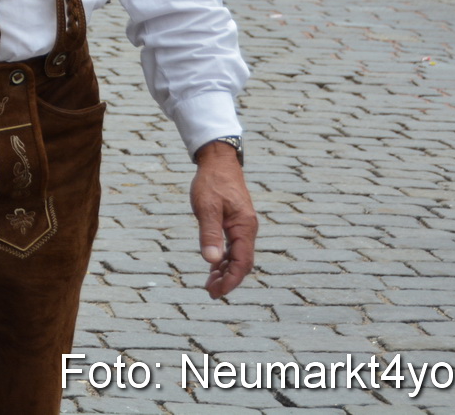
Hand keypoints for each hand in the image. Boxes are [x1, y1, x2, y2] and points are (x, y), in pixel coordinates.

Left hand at [190, 144, 255, 299]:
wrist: (218, 161)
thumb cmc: (212, 182)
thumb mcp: (206, 208)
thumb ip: (209, 233)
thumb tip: (210, 260)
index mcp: (244, 227)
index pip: (242, 262)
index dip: (231, 280)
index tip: (218, 293)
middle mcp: (247, 229)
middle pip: (242, 263)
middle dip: (228, 280)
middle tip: (210, 292)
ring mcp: (242, 227)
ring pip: (237, 257)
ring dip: (225, 271)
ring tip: (209, 284)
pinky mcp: (235, 223)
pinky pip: (233, 247)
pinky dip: (223, 259)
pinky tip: (213, 267)